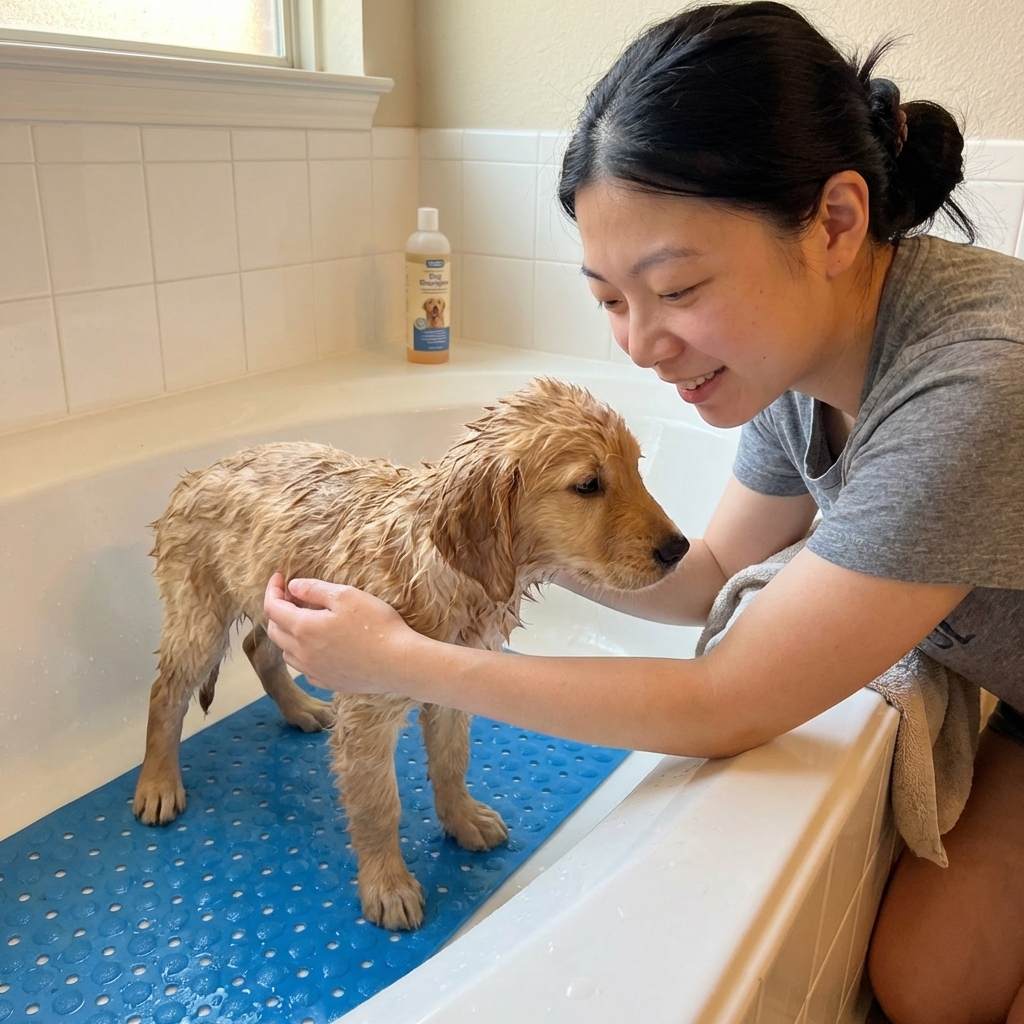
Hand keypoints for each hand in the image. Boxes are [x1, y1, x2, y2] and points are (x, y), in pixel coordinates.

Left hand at [263, 573, 416, 693]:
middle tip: (293, 598)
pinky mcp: (328, 683)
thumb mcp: (347, 596)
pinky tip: (319, 648)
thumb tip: (293, 587)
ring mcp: (314, 671)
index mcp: (304, 628)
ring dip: (288, 635)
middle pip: (274, 631)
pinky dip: (303, 656)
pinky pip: (304, 670)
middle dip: (277, 611)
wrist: (400, 663)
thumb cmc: (377, 626)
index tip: (280, 577)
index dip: (272, 590)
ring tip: (305, 622)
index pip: (272, 608)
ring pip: (287, 653)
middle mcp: (303, 653)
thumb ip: (315, 589)